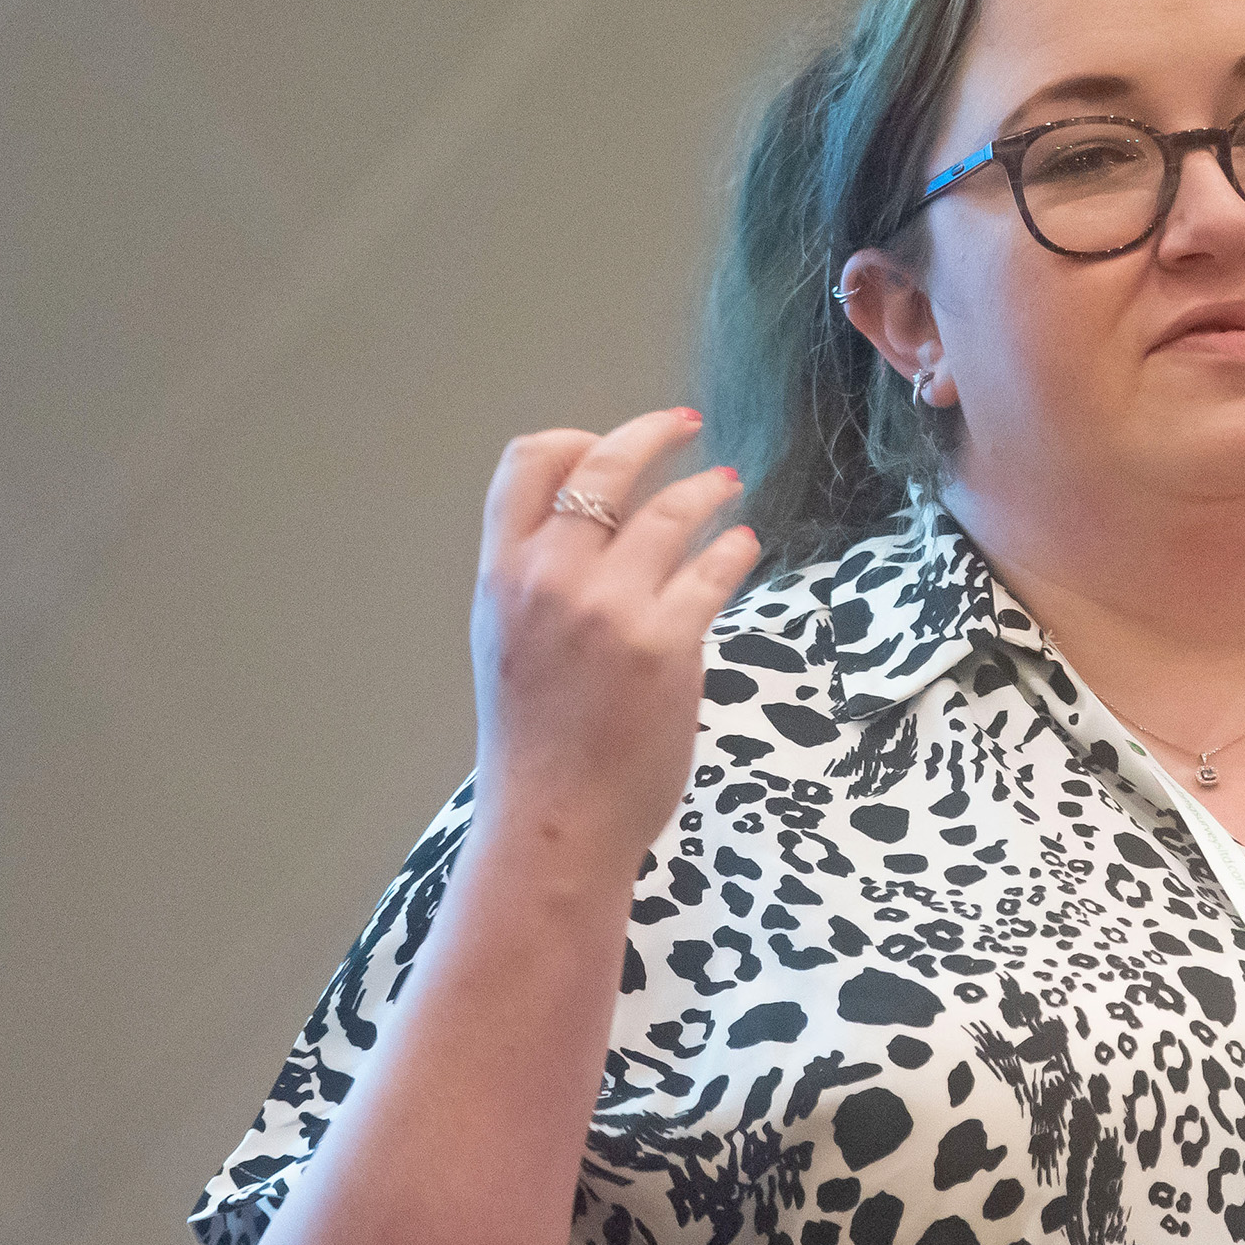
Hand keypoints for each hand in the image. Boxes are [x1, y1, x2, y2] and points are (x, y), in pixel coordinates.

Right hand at [469, 408, 759, 867]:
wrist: (555, 820)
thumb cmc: (534, 743)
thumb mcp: (507, 642)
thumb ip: (536, 581)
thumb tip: (590, 529)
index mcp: (501, 574)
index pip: (526, 463)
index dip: (574, 437)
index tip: (606, 443)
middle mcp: (550, 578)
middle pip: (605, 467)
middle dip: (652, 434)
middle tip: (684, 425)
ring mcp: (609, 608)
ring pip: (668, 512)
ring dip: (706, 490)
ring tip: (725, 485)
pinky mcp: (666, 643)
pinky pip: (712, 570)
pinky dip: (734, 550)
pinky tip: (743, 546)